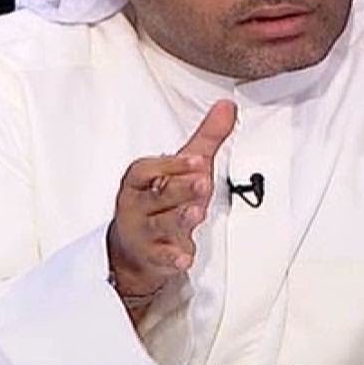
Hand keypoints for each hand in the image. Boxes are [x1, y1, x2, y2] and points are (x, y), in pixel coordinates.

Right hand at [108, 99, 236, 296]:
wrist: (136, 247)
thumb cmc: (162, 200)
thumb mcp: (186, 168)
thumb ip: (206, 138)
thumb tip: (227, 106)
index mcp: (140, 181)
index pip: (147, 169)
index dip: (171, 164)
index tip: (196, 159)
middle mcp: (138, 205)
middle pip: (156, 196)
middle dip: (179, 189)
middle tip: (202, 182)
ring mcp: (144, 232)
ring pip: (159, 225)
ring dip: (178, 219)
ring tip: (196, 213)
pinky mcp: (154, 257)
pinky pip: (162, 258)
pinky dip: (172, 258)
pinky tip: (184, 258)